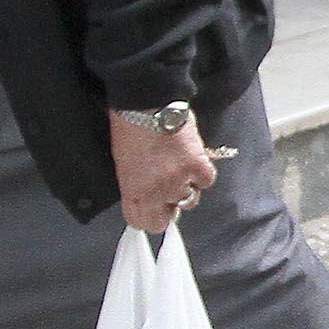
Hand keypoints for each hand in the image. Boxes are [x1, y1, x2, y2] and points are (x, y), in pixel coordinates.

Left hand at [110, 110, 218, 233]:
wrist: (146, 105)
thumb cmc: (128, 129)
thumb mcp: (123, 163)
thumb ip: (135, 185)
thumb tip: (146, 195)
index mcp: (133, 191)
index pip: (143, 223)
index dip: (147, 217)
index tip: (150, 210)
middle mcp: (157, 192)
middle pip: (166, 219)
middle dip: (166, 208)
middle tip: (166, 193)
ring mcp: (180, 180)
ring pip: (189, 200)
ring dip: (186, 189)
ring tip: (180, 171)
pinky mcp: (198, 166)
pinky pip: (205, 181)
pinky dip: (201, 174)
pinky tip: (194, 162)